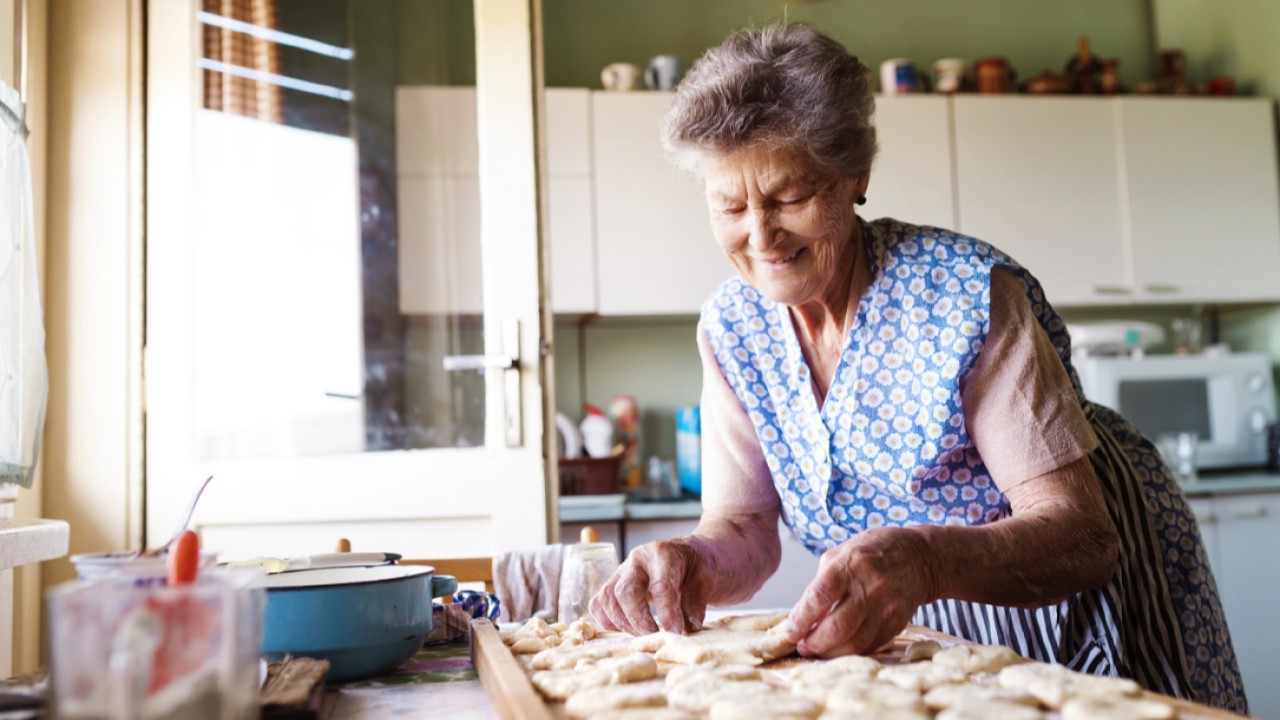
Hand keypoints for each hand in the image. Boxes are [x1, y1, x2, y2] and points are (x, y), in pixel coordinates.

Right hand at [588, 537, 712, 634]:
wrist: (690, 555)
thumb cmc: (699, 565)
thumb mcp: (707, 577)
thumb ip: (696, 601)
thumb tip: (687, 628)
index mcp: (663, 553)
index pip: (660, 585)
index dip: (667, 613)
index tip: (675, 633)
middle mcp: (637, 559)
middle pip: (625, 591)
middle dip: (639, 621)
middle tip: (657, 638)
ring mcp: (622, 571)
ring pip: (608, 598)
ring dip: (624, 624)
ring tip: (646, 635)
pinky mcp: (614, 584)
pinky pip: (599, 603)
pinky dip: (608, 621)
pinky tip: (627, 630)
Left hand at [785, 527, 935, 656]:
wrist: (918, 557)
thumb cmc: (872, 551)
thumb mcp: (841, 553)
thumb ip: (821, 582)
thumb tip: (803, 615)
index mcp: (849, 564)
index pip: (820, 596)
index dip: (802, 619)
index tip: (791, 632)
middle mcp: (869, 586)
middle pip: (838, 627)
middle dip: (814, 642)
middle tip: (802, 646)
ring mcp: (886, 606)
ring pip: (854, 642)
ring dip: (830, 651)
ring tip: (816, 649)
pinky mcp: (897, 621)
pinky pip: (870, 645)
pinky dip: (850, 650)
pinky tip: (839, 647)